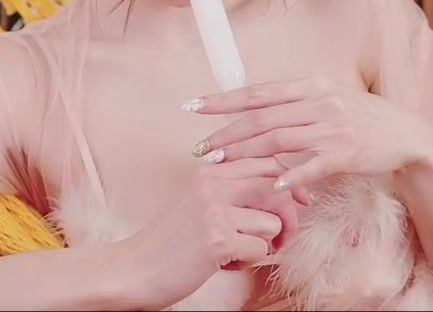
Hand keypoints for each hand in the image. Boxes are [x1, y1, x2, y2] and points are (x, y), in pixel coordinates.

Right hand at [119, 156, 309, 309]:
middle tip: (279, 239)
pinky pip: (261, 249)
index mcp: (208, 172)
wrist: (133, 270)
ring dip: (264, 245)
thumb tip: (282, 191)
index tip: (299, 202)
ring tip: (237, 252)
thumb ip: (232, 193)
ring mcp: (213, 210)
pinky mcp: (216, 239)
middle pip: (276, 187)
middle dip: (289, 216)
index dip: (289, 183)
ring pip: (273, 222)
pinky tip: (224, 264)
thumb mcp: (200, 206)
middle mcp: (211, 184)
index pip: (266, 162)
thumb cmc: (171, 243)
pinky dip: (248, 262)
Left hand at [186, 76, 432, 191]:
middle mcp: (319, 101)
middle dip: (226, 133)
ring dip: (246, 152)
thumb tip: (254, 109)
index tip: (193, 106)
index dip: (223, 100)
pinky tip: (273, 184)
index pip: (258, 92)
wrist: (407, 134)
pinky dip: (293, 174)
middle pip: (262, 117)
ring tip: (220, 163)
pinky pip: (314, 164)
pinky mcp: (347, 151)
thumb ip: (293, 104)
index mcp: (310, 86)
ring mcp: (333, 126)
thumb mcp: (327, 100)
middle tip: (199, 148)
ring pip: (279, 139)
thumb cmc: (361, 119)